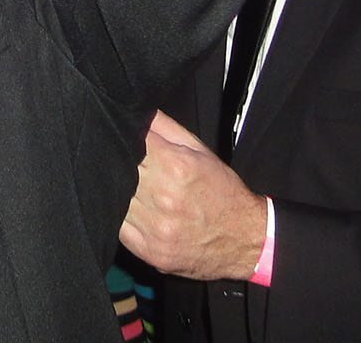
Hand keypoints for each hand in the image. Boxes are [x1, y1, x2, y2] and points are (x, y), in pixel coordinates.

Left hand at [120, 111, 267, 280]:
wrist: (245, 239)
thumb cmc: (222, 192)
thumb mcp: (199, 150)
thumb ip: (163, 126)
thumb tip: (135, 109)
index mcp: (175, 166)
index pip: (129, 142)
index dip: (121, 138)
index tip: (120, 139)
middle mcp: (163, 197)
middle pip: (117, 169)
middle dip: (118, 163)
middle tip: (121, 162)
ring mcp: (155, 227)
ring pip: (114, 198)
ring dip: (117, 190)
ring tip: (129, 187)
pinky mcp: (149, 250)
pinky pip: (118, 227)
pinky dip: (121, 216)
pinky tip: (133, 210)